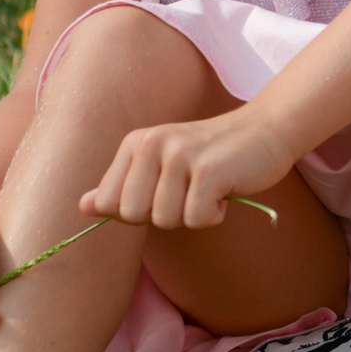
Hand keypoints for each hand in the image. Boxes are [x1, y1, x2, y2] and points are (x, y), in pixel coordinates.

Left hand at [83, 106, 297, 229]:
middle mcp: (153, 144)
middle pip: (133, 215)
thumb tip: (84, 206)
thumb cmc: (212, 154)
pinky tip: (225, 192)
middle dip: (163, 215)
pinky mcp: (210, 170)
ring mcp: (181, 155)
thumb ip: (122, 186)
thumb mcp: (162, 165)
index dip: (137, 210)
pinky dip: (214, 216)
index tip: (164, 192)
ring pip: (165, 220)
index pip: (108, 203)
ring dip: (192, 215)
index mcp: (136, 142)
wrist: (266, 130)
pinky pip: (196, 219)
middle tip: (189, 192)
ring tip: (209, 189)